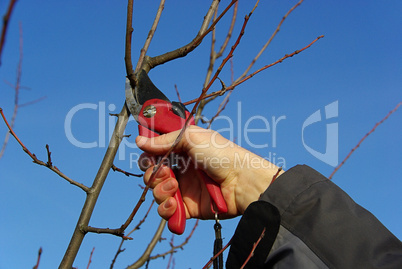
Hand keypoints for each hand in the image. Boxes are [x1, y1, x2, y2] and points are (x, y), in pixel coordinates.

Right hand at [136, 126, 282, 219]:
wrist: (241, 181)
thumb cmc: (222, 154)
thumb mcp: (193, 138)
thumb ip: (165, 140)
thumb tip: (140, 141)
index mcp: (182, 151)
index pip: (156, 154)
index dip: (148, 157)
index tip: (148, 158)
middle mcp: (181, 169)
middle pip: (153, 174)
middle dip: (153, 174)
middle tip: (165, 172)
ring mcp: (184, 189)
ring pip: (157, 192)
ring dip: (160, 190)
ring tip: (174, 187)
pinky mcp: (187, 207)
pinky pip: (167, 211)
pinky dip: (165, 209)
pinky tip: (173, 204)